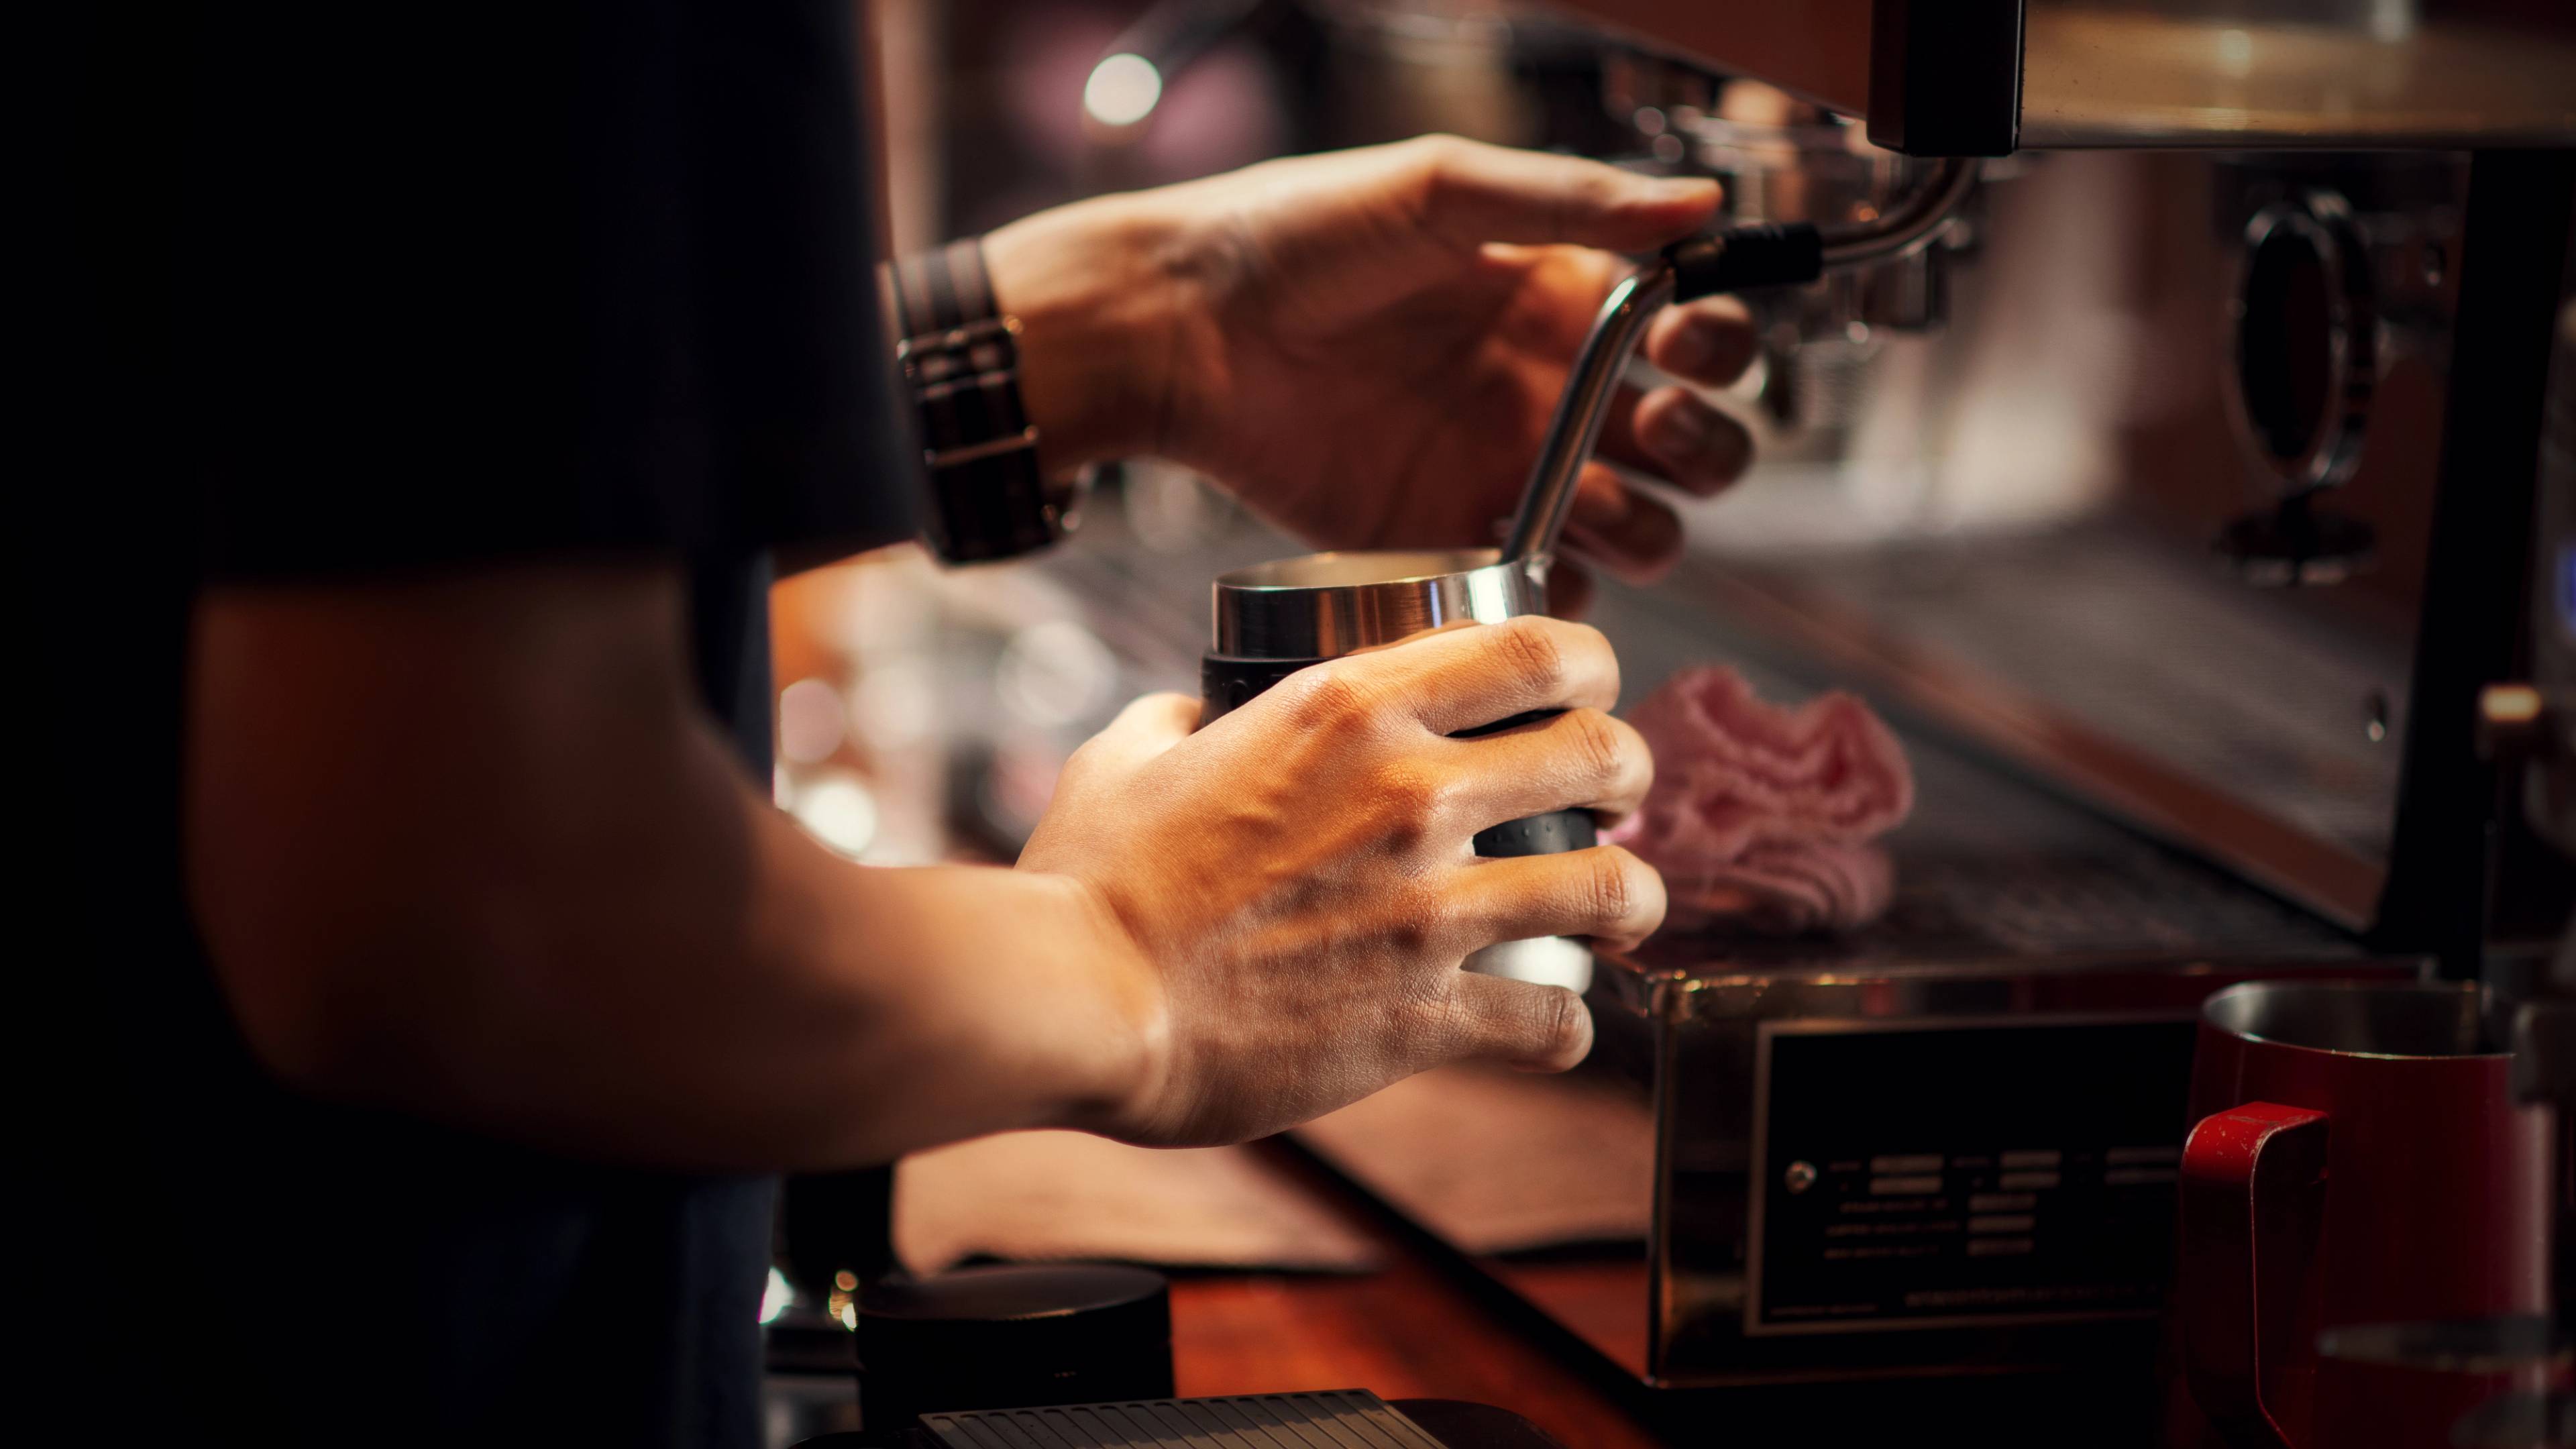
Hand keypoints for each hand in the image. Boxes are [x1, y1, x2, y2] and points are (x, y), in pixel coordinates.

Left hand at [986, 136, 1757, 602]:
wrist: (1183, 329)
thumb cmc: (1298, 236)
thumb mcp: (1439, 190)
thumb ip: (1569, 199)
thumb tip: (1702, 202)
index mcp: (1564, 302)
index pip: (1694, 339)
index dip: (1719, 350)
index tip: (1686, 347)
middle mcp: (1551, 395)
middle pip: (1692, 452)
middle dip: (1706, 451)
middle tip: (1655, 427)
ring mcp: (1504, 477)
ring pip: (1639, 532)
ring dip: (1648, 529)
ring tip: (1590, 500)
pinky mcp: (1446, 542)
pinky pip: (1539, 595)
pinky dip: (1561, 601)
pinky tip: (1536, 570)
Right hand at [1017, 616, 1665, 1146]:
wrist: (1079, 1000)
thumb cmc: (1093, 882)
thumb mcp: (1125, 757)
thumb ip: (1180, 719)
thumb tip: (1194, 713)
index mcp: (1350, 710)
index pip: (1533, 648)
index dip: (1589, 661)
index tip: (1589, 686)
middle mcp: (1409, 795)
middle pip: (1600, 752)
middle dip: (1629, 769)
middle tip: (1615, 794)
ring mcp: (1427, 908)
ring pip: (1611, 886)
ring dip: (1634, 896)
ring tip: (1626, 909)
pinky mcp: (1422, 1016)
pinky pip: (1551, 1018)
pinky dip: (1568, 1026)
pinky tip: (1558, 1026)